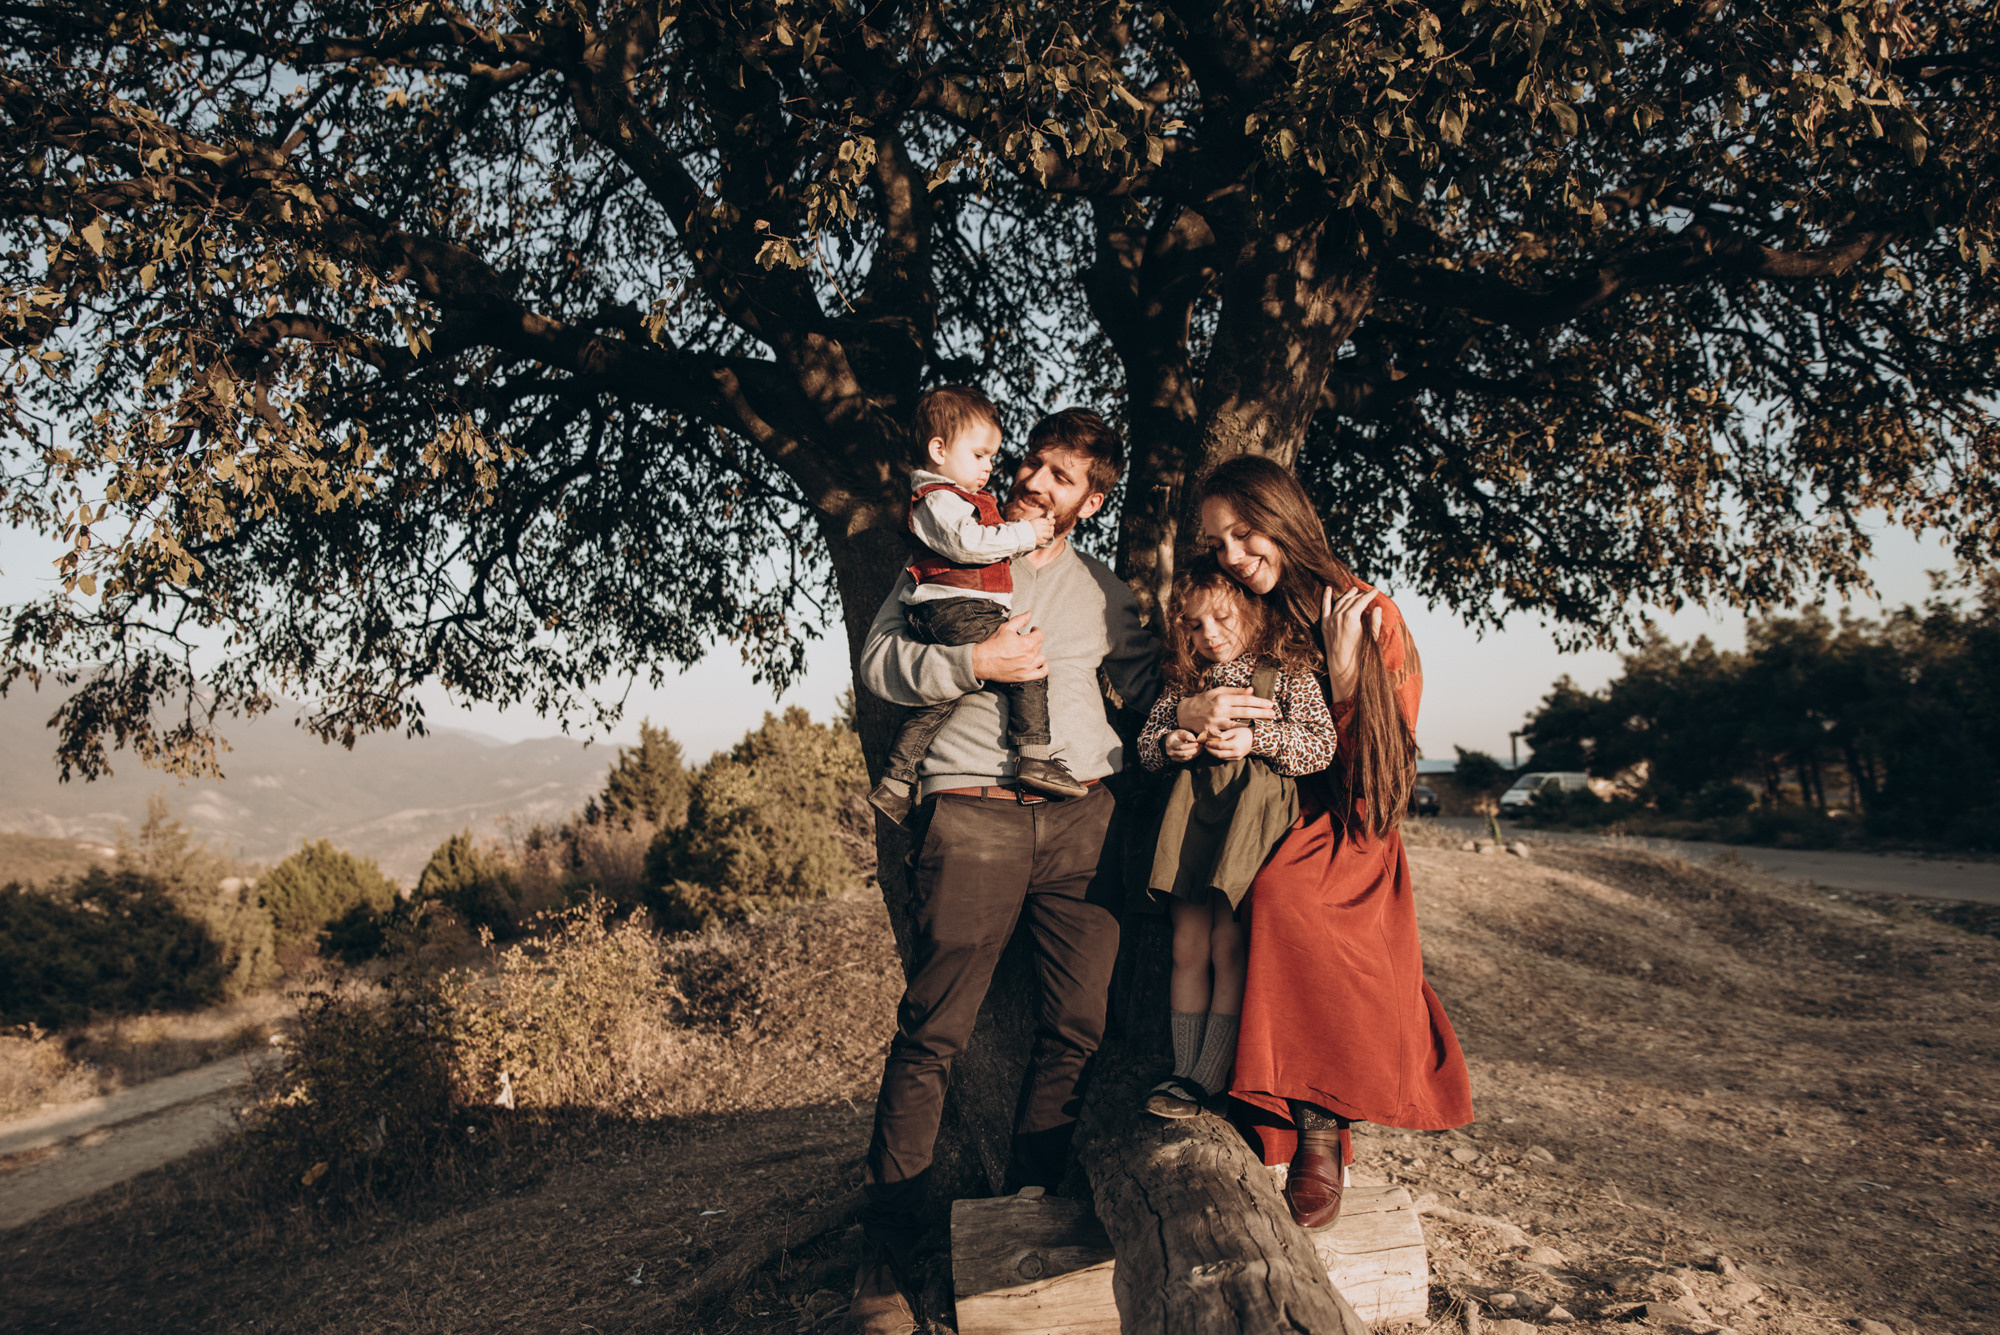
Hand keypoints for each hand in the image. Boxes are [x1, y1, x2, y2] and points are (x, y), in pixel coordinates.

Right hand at [971, 611, 1046, 682]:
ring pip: (1041, 658)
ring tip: (1030, 651)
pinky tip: (1041, 663)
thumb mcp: (1005, 628)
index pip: (1039, 635)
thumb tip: (1029, 613)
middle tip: (1026, 640)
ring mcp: (1027, 667)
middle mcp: (1029, 656)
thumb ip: (1020, 620)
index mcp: (1026, 643)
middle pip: (1039, 646)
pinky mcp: (1024, 676)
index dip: (1036, 630)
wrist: (981, 661)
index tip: (1033, 630)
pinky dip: (1044, 667)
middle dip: (1033, 641)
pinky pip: (1042, 673)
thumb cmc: (992, 645)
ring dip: (1037, 653)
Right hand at [1029, 515, 1055, 544]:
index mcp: (1037, 521)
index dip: (1049, 523)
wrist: (1019, 536)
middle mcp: (1039, 527)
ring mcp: (1039, 534)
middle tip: (1048, 531)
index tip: (1049, 525)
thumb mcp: (1032, 522)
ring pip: (1050, 534)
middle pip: (1049, 528)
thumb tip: (1050, 522)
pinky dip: (1044, 540)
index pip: (1047, 522)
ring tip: (1047, 535)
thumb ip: (1040, 522)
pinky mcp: (1039, 540)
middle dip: (1049, 529)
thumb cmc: (1026, 528)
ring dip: (1049, 535)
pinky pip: (1046, 540)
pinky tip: (1042, 539)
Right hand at [1162, 728, 1200, 761]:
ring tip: (1200, 748)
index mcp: (1170, 744)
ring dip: (1195, 753)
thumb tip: (1194, 739)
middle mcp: (1170, 752)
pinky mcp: (1177, 760)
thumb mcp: (1180, 732)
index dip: (1190, 745)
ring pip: (1186, 758)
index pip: (1181, 747)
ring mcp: (1173, 757)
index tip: (1197, 743)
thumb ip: (1187, 735)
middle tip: (1201, 746)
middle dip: (1194, 750)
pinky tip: (1197, 751)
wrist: (1170, 741)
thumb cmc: (1176, 735)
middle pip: (1184, 754)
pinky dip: (1193, 756)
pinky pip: (1187, 759)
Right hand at [1175, 686, 1276, 733]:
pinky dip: (1237, 734)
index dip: (1259, 701)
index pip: (1244, 699)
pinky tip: (1247, 734)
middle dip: (1261, 712)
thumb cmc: (1203, 701)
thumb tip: (1251, 690)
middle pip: (1244, 711)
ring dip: (1252, 723)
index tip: (1270, 704)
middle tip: (1273, 714)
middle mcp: (1219, 709)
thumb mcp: (1217, 692)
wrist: (1185, 713)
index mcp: (1222, 698)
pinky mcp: (1211, 732)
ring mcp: (1215, 722)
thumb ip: (1234, 691)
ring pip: (1238, 724)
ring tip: (1265, 723)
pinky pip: (1227, 734)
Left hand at [1201, 726, 1253, 760]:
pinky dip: (1219, 755)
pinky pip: (1226, 758)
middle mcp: (1236, 752)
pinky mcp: (1237, 758)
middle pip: (1219, 754)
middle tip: (1205, 746)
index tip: (1206, 742)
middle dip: (1210, 751)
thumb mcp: (1233, 731)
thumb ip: (1222, 735)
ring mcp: (1237, 757)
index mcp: (1235, 745)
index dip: (1211, 744)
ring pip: (1222, 758)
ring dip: (1214, 754)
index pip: (1219, 746)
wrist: (1254, 738)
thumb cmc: (1243, 732)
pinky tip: (1215, 751)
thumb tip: (1212, 738)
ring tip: (1209, 748)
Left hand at [1320, 584, 1384, 702]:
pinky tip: (1328, 589)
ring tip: (1354, 590)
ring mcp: (1330, 620)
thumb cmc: (1360, 654)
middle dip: (1361, 595)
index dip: (1370, 595)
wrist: (1343, 667)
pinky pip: (1325, 608)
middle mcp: (1339, 616)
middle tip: (1368, 592)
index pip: (1362, 601)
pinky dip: (1326, 597)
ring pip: (1340, 602)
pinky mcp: (1324, 625)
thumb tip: (1377, 608)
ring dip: (1348, 595)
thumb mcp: (1371, 638)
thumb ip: (1374, 621)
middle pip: (1352, 600)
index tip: (1376, 590)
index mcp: (1351, 617)